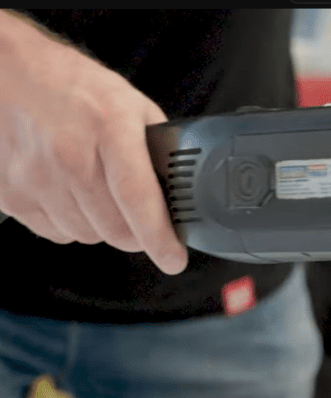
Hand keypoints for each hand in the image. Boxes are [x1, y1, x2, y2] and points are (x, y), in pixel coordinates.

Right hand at [0, 12, 186, 273]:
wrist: (10, 74)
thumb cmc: (75, 88)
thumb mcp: (131, 105)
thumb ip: (158, 148)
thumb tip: (184, 189)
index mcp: (109, 129)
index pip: (138, 197)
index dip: (159, 237)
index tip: (174, 260)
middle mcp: (70, 155)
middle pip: (114, 229)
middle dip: (138, 236)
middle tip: (145, 226)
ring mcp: (37, 177)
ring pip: (87, 235)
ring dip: (103, 228)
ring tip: (101, 194)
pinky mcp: (13, 194)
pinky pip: (56, 233)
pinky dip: (72, 225)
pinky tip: (73, 196)